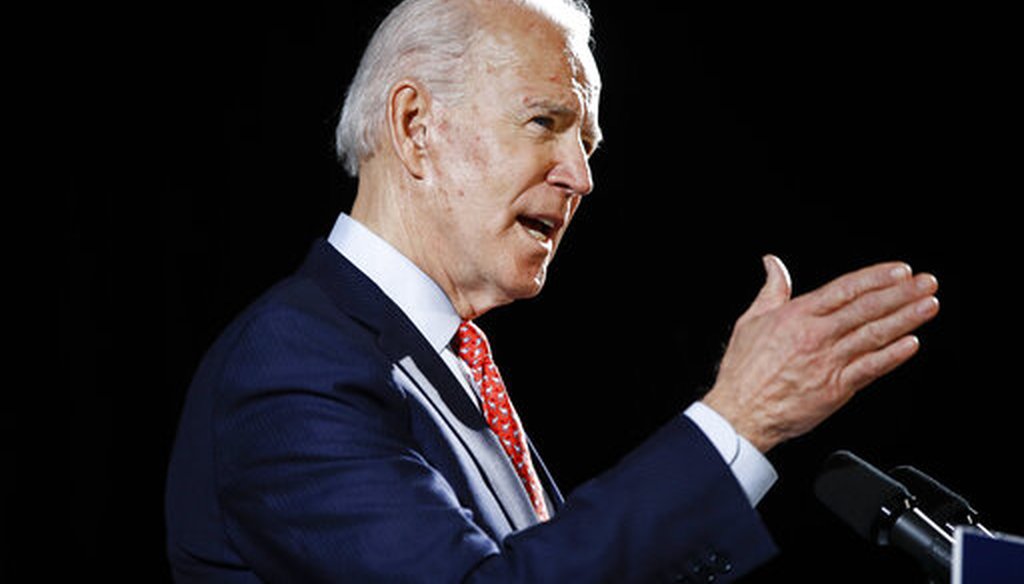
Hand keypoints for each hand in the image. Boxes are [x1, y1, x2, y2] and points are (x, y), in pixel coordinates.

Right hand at [702, 255, 938, 451]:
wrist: (741, 412)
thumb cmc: (743, 370)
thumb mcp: (751, 320)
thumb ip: (772, 290)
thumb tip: (773, 264)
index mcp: (798, 315)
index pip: (846, 289)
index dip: (876, 278)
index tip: (901, 271)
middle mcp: (816, 336)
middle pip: (867, 309)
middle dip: (901, 293)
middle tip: (926, 283)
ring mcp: (828, 362)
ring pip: (874, 335)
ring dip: (906, 319)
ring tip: (929, 305)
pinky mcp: (836, 388)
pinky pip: (870, 368)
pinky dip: (892, 355)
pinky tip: (911, 344)